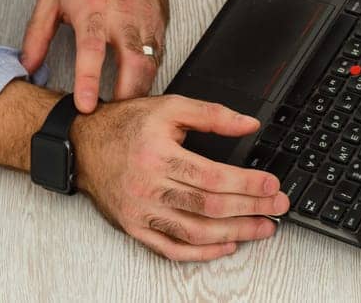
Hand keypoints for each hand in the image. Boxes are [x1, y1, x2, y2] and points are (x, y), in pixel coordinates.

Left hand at [21, 0, 167, 112]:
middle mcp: (123, 15)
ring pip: (152, 63)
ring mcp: (146, 18)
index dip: (88, 80)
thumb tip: (27, 66)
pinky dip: (150, 73)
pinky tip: (137, 85)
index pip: (92, 49)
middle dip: (127, 96)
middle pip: (134, 63)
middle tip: (115, 120)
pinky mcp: (161, 21)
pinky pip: (159, 54)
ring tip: (125, 110)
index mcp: (92, 8)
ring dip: (140, 90)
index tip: (86, 105)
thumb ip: (36, 33)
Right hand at [72, 95, 288, 260]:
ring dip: (234, 233)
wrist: (83, 144)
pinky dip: (202, 252)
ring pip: (195, 232)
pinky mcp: (135, 228)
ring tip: (261, 228)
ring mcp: (141, 212)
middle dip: (250, 208)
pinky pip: (172, 249)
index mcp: (158, 155)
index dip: (247, 184)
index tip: (272, 185)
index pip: (213, 177)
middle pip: (209, 207)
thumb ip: (212, 115)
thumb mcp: (169, 107)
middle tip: (277, 207)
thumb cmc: (125, 125)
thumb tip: (249, 124)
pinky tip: (225, 245)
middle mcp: (149, 187)